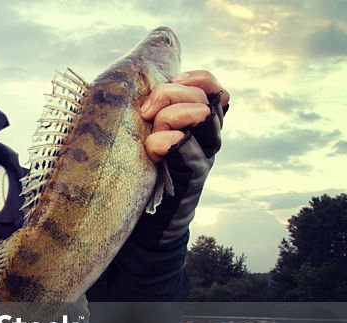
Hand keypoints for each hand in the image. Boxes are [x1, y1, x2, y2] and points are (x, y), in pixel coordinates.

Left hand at [130, 70, 227, 247]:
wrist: (143, 222)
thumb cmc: (138, 172)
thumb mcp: (145, 133)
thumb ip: (151, 109)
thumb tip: (132, 76)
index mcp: (199, 123)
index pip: (213, 88)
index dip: (196, 79)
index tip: (171, 81)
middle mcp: (208, 138)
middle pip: (203, 97)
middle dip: (169, 95)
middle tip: (145, 114)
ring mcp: (203, 157)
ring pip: (201, 116)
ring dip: (170, 117)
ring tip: (151, 134)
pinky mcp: (192, 178)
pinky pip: (186, 149)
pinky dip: (167, 142)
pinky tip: (154, 149)